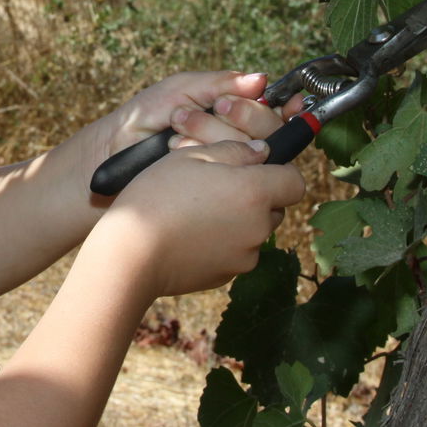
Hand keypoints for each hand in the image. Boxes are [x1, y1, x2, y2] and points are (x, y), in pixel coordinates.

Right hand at [94, 138, 305, 296]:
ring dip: (238, 219)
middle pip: (275, 207)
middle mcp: (258, 227)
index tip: (256, 165)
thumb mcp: (191, 156)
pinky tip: (190, 233)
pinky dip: (222, 241)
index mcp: (254, 193)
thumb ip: (234, 150)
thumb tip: (262, 151)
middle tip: (218, 185)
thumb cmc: (157, 197)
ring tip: (198, 210)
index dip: (280, 170)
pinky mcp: (227, 275)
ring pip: (254, 230)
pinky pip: (235, 251)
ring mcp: (245, 256)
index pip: (295, 181)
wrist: (130, 254)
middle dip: (256, 195)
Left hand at [101, 70, 301, 158]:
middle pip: (268, 132)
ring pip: (250, 154)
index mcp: (234, 112)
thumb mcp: (181, 89)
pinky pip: (232, 177)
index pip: (272, 111)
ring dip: (212, 137)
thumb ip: (221, 83)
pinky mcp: (217, 190)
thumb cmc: (144, 117)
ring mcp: (229, 167)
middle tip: (201, 112)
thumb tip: (263, 79)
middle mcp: (238, 141)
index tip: (262, 104)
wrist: (112, 155)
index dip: (276, 108)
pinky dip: (204, 159)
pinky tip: (178, 152)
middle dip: (234, 118)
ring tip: (176, 133)